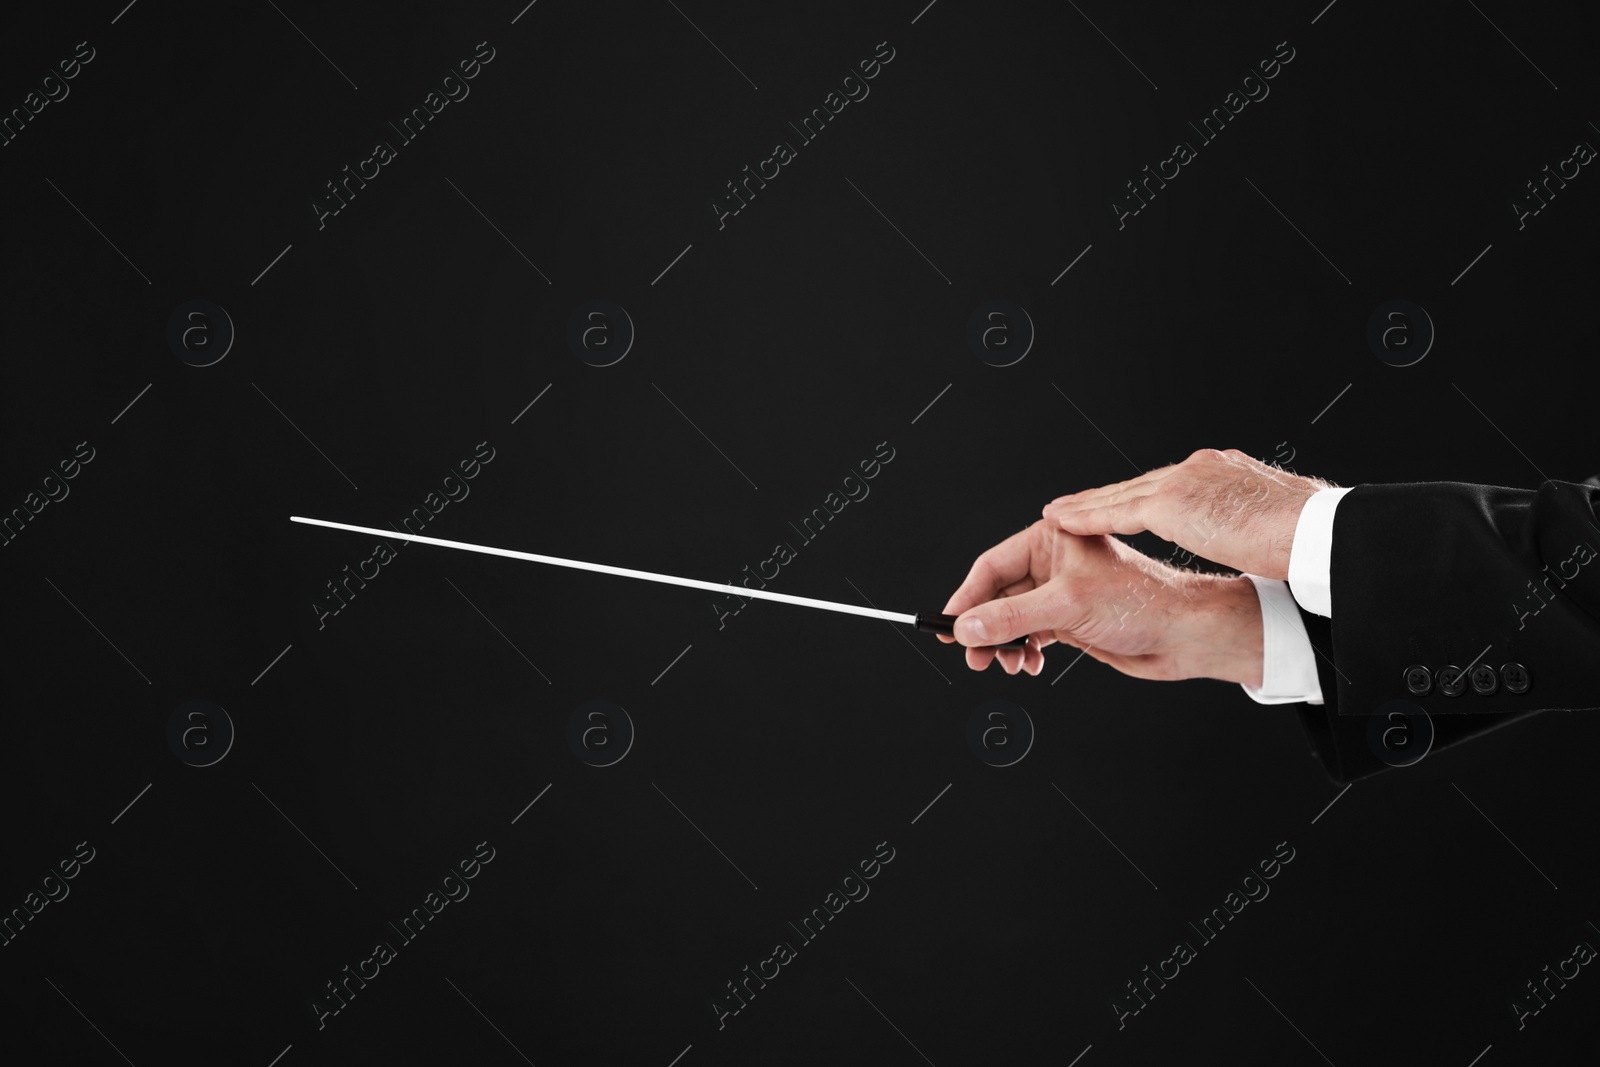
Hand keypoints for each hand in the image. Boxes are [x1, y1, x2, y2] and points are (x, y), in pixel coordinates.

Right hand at [939, 518, 1264, 685]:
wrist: (1184, 635)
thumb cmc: (1144, 601)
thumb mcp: (1067, 606)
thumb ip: (1011, 618)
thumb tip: (967, 628)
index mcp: (1052, 538)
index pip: (991, 566)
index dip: (967, 597)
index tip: (948, 625)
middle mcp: (1053, 563)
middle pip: (996, 596)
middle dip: (984, 628)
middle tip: (972, 655)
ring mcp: (1060, 594)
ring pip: (1011, 620)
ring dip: (1003, 644)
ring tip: (1008, 663)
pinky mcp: (1069, 621)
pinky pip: (1029, 635)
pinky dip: (1023, 652)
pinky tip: (1029, 663)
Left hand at [1041, 448, 1335, 579]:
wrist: (1315, 530)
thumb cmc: (1306, 537)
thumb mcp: (1274, 524)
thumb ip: (1249, 525)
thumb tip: (1251, 538)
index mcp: (1224, 472)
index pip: (1169, 486)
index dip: (1137, 498)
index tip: (1115, 505)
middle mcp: (1199, 469)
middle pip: (1138, 486)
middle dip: (1103, 498)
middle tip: (1070, 506)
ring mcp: (1184, 482)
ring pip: (1121, 496)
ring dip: (1084, 506)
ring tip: (1055, 513)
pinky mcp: (1173, 504)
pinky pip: (1117, 512)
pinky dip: (1087, 517)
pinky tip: (1063, 522)